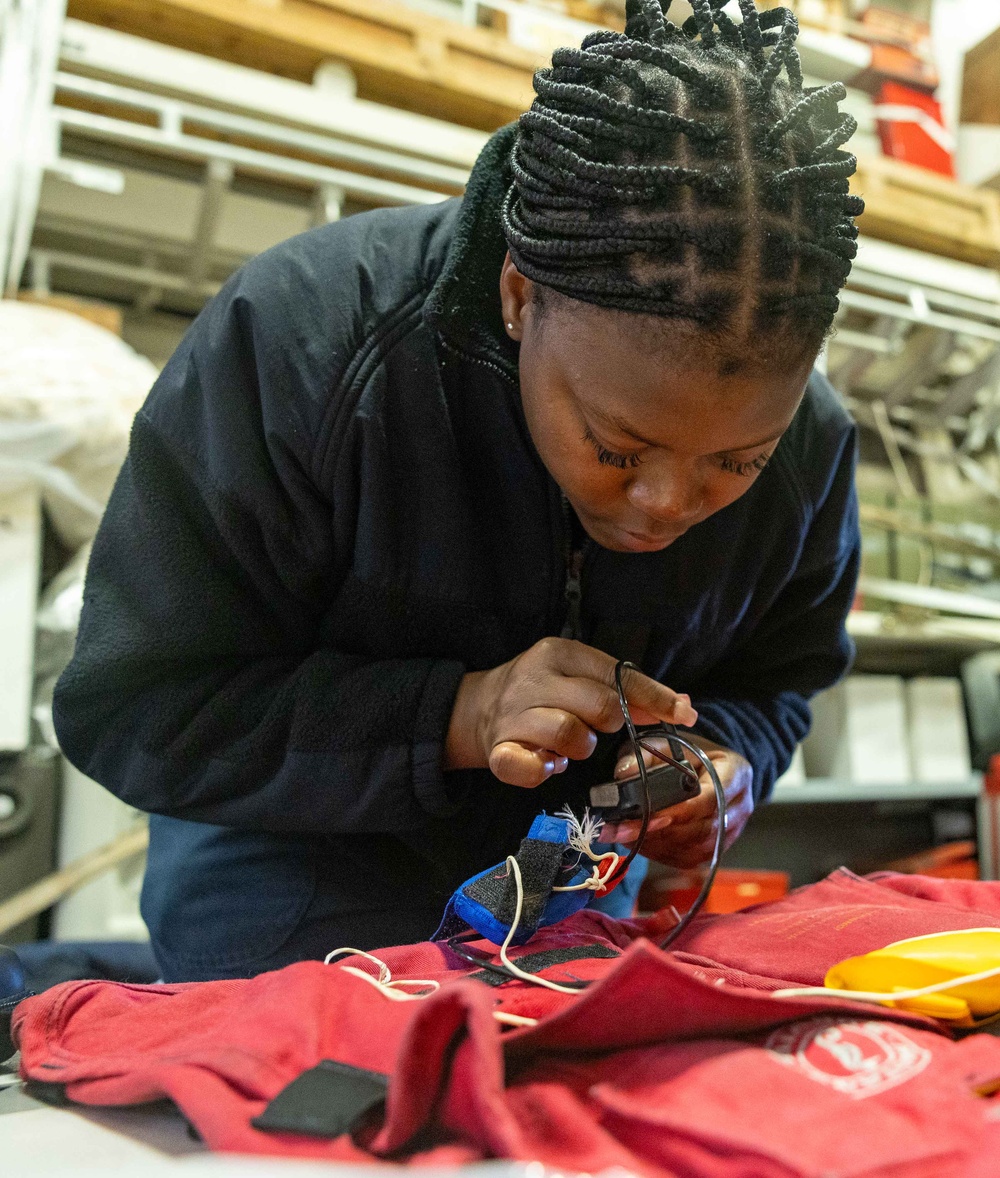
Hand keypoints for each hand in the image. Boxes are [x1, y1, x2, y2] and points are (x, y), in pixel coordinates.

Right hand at [444, 638, 697, 787]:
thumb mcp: (580, 675)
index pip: (618, 676)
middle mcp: (535, 679)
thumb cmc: (543, 691)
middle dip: (611, 724)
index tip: (685, 715)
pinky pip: (531, 768)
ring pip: (570, 736)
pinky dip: (544, 771)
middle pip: (601, 706)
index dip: (655, 698)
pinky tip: (546, 763)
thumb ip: (625, 687)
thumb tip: (685, 705)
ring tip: (568, 745)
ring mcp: (513, 714)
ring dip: (580, 748)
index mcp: (560, 653)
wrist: (477, 707)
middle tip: (597, 728)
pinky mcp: (498, 749)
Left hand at [599, 735, 753, 868]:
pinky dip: (664, 854)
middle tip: (622, 830)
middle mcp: (740, 805)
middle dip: (660, 832)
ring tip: (625, 836)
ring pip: (696, 848)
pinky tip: (640, 843)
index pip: (710, 800)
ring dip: (659, 845)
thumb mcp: (666, 743)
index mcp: (735, 773)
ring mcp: (732, 830)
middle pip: (703, 829)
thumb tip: (624, 773)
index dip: (679, 812)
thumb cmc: (688, 754)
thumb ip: (644, 755)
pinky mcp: (718, 848)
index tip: (646, 817)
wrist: (708, 766)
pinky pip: (692, 858)